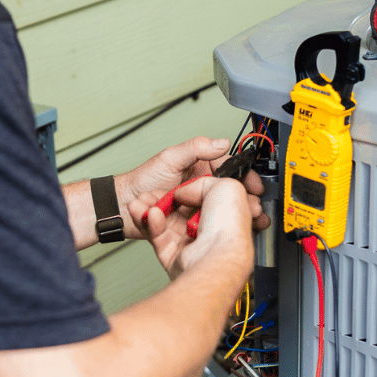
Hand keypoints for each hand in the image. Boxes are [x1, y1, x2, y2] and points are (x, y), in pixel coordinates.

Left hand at [120, 136, 268, 238]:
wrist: (121, 208)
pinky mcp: (188, 225)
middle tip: (256, 210)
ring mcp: (194, 208)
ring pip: (220, 213)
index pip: (228, 171)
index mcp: (198, 169)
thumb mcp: (169, 158)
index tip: (255, 187)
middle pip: (228, 194)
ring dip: (235, 219)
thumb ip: (195, 148)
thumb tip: (221, 142)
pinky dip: (218, 231)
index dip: (245, 178)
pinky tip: (227, 233)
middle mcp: (199, 188)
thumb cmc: (141, 181)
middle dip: (245, 202)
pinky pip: (205, 227)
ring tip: (248, 224)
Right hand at [128, 175, 254, 279]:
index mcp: (224, 215)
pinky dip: (152, 226)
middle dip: (160, 200)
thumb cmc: (228, 226)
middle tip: (148, 193)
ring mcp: (191, 245)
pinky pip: (159, 239)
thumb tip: (183, 192)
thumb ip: (201, 183)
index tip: (175, 187)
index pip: (199, 199)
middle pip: (178, 212)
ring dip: (150, 211)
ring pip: (165, 225)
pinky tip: (150, 214)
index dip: (184, 191)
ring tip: (140, 203)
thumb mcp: (225, 187)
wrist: (216, 255)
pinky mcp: (175, 259)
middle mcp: (208, 230)